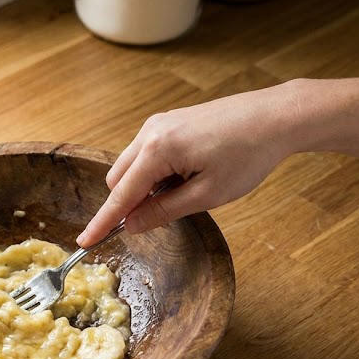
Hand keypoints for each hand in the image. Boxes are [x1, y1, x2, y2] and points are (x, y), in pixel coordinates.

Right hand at [77, 82, 301, 246]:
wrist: (274, 117)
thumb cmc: (247, 155)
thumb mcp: (207, 194)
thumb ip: (164, 211)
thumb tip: (132, 225)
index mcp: (157, 151)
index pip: (120, 196)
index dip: (102, 223)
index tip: (84, 242)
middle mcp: (149, 133)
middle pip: (117, 179)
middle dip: (128, 203)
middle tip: (160, 216)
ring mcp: (157, 124)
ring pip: (130, 166)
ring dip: (143, 187)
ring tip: (184, 190)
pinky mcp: (168, 122)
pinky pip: (145, 153)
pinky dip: (153, 172)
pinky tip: (186, 175)